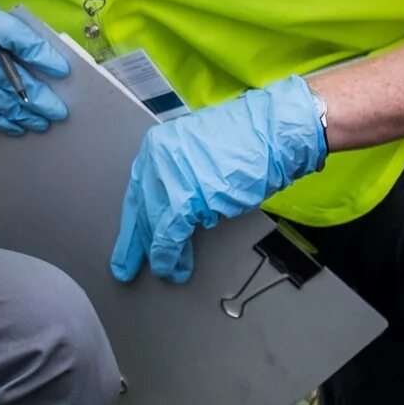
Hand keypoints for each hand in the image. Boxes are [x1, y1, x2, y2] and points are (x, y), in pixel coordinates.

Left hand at [110, 77, 328, 284]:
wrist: (276, 134)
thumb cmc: (249, 143)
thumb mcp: (199, 155)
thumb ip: (179, 178)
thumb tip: (171, 210)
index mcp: (158, 146)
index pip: (137, 190)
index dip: (133, 221)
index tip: (127, 241)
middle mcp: (158, 158)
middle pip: (141, 209)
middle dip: (138, 243)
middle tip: (129, 265)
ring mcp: (172, 176)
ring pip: (154, 224)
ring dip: (159, 253)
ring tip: (166, 271)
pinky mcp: (188, 196)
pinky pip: (170, 233)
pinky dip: (169, 254)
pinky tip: (171, 267)